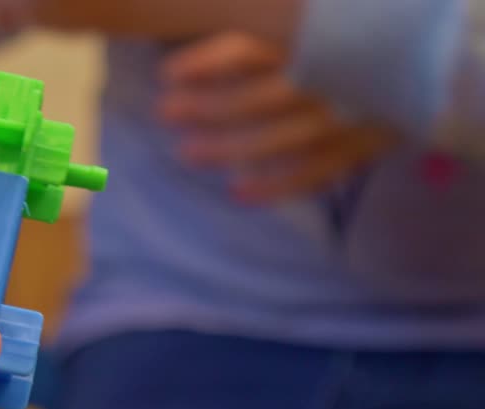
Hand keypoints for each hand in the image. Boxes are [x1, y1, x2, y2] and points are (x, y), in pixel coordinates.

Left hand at [157, 33, 397, 201]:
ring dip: (228, 148)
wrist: (443, 62)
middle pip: (255, 96)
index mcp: (313, 37)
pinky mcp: (359, 146)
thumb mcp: (319, 17)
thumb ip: (270, 22)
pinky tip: (238, 193)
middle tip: (165, 112)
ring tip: (186, 153)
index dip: (204, 62)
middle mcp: (326, 77)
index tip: (166, 74)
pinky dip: (276, 187)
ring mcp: (343, 115)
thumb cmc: (362, 35)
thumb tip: (224, 21)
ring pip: (277, 138)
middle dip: (205, 106)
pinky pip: (314, 173)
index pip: (248, 48)